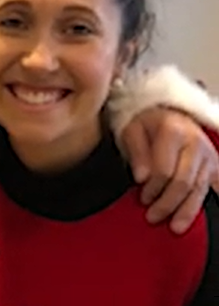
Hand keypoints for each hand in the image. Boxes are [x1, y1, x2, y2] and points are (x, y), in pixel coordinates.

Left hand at [120, 106, 218, 233]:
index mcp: (174, 131)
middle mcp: (196, 143)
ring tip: (174, 227)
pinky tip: (200, 219)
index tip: (142, 199)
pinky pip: (215, 188)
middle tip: (152, 217)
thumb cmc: (147, 124)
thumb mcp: (132, 129)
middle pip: (184, 182)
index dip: (153, 188)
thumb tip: (141, 178)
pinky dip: (209, 204)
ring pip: (199, 189)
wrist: (168, 114)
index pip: (165, 169)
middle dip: (167, 203)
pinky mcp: (216, 166)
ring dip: (186, 211)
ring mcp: (209, 156)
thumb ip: (136, 152)